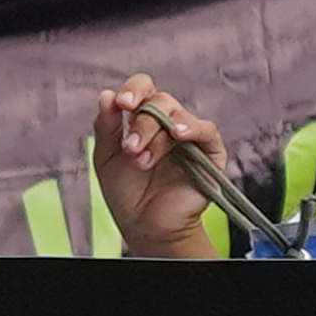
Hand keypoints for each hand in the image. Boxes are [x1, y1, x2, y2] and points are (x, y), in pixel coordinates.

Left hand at [91, 73, 231, 259]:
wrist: (145, 226)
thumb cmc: (127, 193)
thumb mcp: (107, 158)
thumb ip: (106, 127)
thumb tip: (106, 94)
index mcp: (144, 118)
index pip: (144, 89)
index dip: (134, 90)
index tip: (121, 103)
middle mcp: (168, 123)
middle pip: (160, 101)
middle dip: (141, 123)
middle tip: (130, 148)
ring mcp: (190, 137)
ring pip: (178, 116)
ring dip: (157, 135)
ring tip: (142, 160)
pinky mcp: (209, 154)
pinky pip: (207, 131)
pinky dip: (192, 129)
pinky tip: (177, 135)